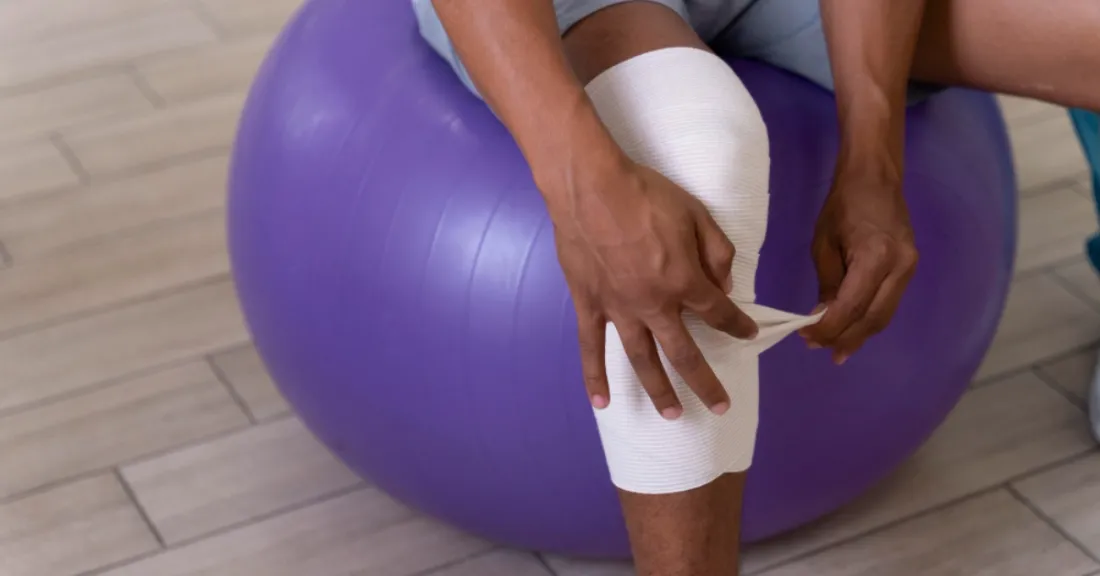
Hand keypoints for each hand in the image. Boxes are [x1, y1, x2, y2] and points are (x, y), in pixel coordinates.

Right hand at [550, 160, 758, 418]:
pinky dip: (595, 376)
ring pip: (643, 360)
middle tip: (720, 407)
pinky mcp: (589, 305)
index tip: (749, 335)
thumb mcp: (697, 214)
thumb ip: (717, 252)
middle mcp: (655, 306)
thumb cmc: (647, 195)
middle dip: (706, 383)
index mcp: (685, 282)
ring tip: (673, 415)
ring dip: (659, 390)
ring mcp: (620, 310)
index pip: (719, 313)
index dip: (738, 325)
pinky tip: (601, 403)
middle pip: (685, 353)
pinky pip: (591, 347)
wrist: (591, 188)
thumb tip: (724, 285)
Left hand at [800, 164, 917, 363]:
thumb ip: (827, 283)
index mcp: (876, 257)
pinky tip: (854, 328)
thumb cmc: (843, 204)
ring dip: (860, 334)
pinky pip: (889, 303)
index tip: (807, 339)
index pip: (851, 307)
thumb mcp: (823, 243)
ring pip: (884, 315)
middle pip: (873, 318)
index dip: (829, 328)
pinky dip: (870, 318)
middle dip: (846, 338)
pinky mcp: (911, 268)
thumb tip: (824, 316)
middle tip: (822, 352)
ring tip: (837, 349)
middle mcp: (900, 267)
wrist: (876, 176)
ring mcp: (910, 269)